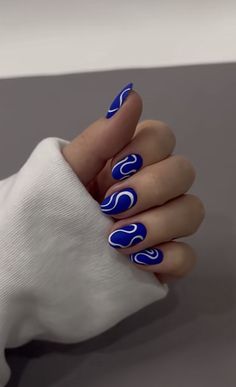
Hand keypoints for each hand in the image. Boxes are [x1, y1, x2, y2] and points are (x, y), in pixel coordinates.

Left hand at [62, 83, 204, 282]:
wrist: (45, 253)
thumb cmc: (56, 206)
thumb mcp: (69, 170)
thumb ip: (101, 137)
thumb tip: (131, 95)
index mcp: (131, 161)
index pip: (162, 137)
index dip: (145, 151)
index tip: (115, 169)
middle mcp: (153, 188)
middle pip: (184, 171)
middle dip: (149, 189)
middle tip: (112, 205)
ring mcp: (163, 224)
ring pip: (192, 211)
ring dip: (155, 225)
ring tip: (116, 239)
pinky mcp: (165, 259)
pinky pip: (187, 256)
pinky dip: (166, 259)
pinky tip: (135, 261)